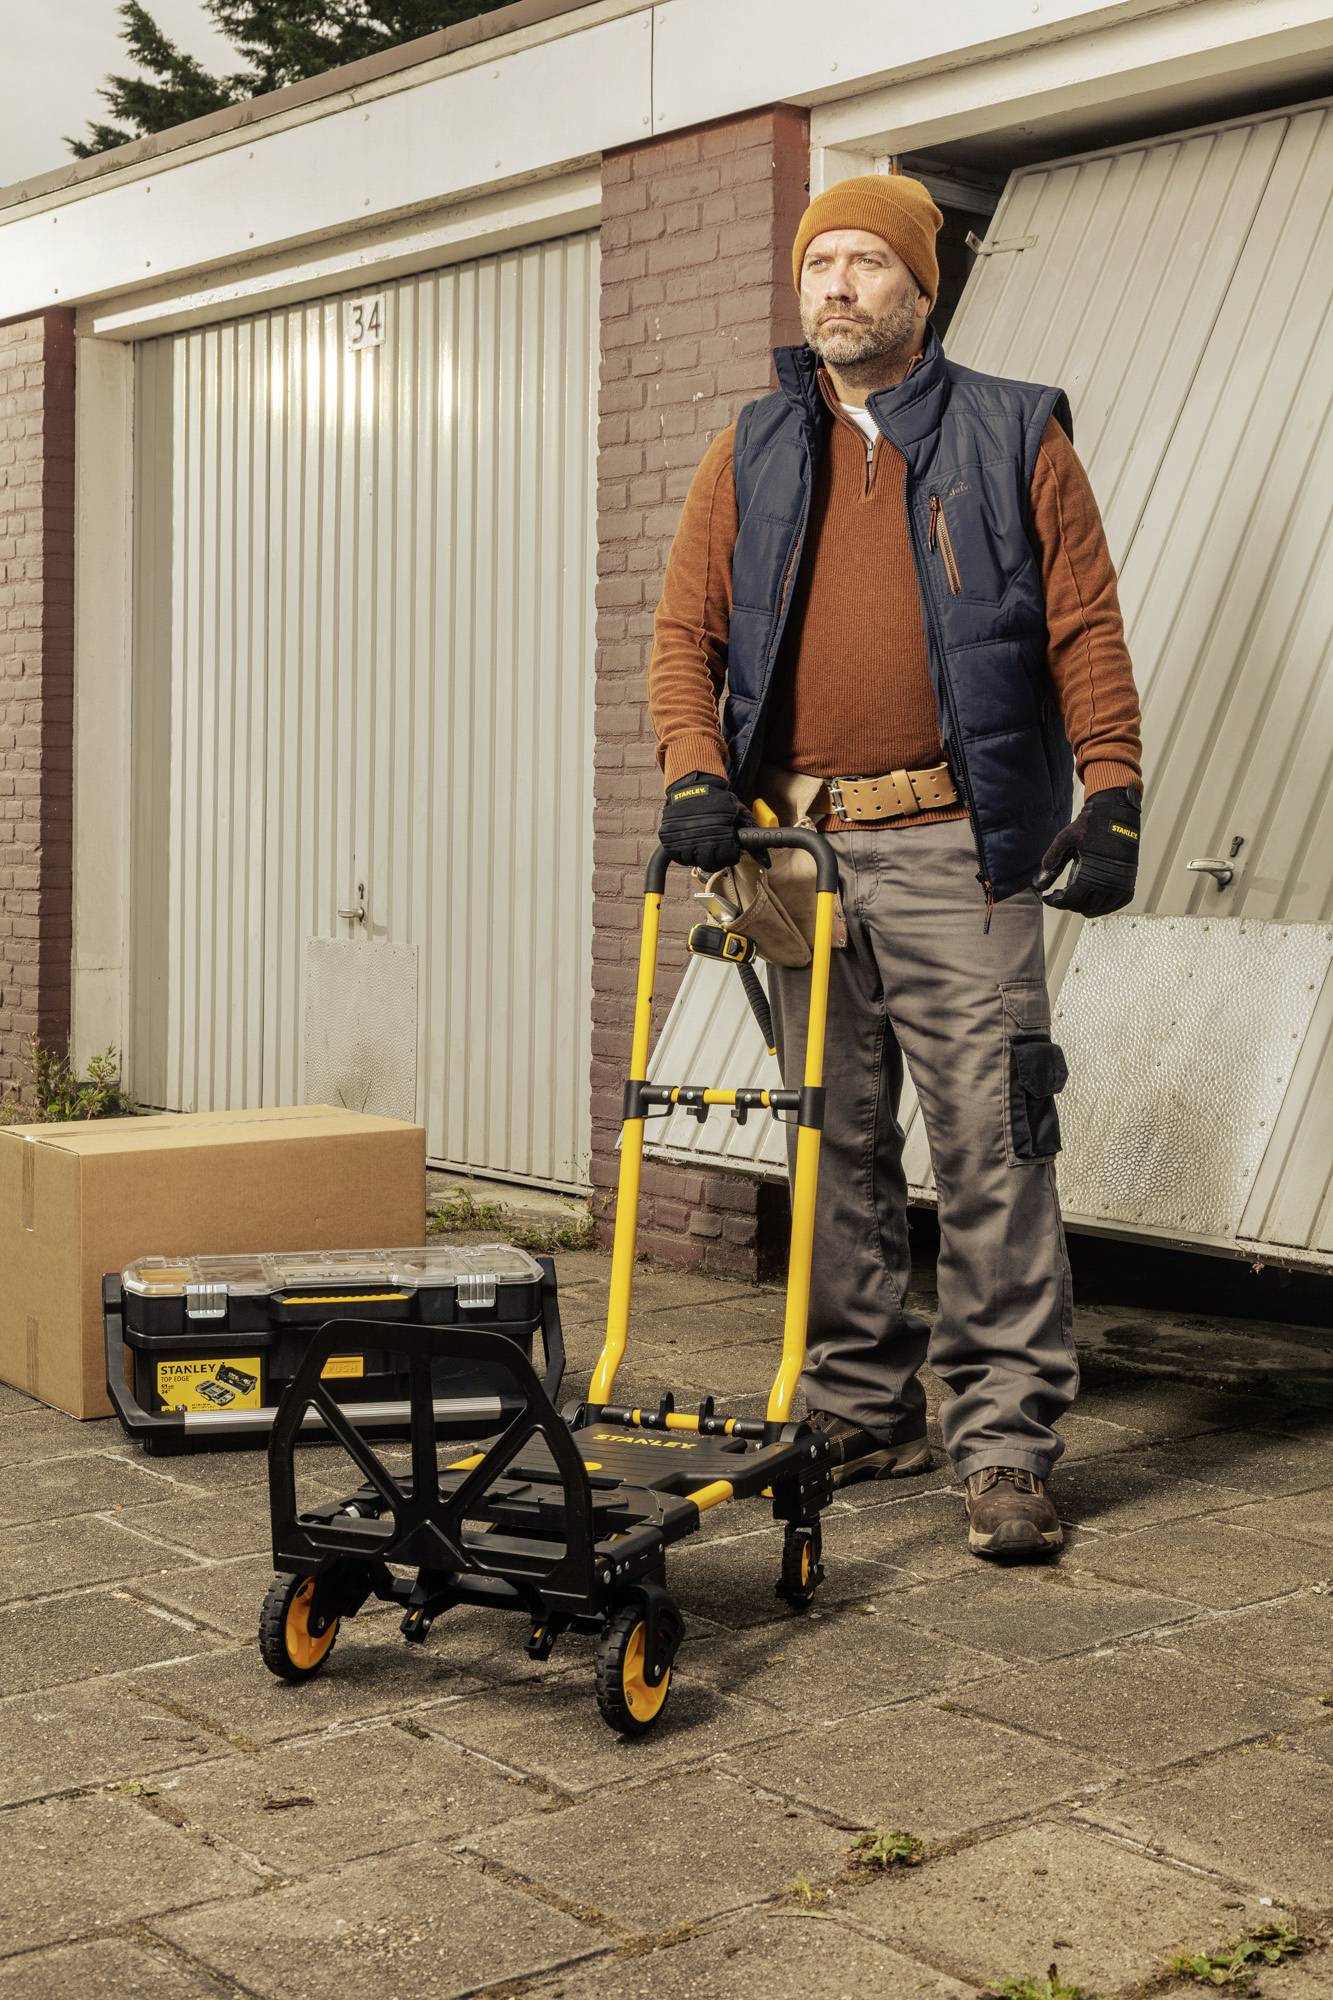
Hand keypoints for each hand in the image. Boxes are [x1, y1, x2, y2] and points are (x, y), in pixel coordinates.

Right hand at [658, 771, 752, 871]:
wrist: (693, 786)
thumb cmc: (718, 801)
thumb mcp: (739, 813)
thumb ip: (753, 835)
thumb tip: (766, 861)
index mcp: (720, 834)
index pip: (727, 859)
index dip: (731, 855)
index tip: (730, 850)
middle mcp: (700, 839)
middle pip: (710, 864)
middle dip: (716, 858)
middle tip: (716, 849)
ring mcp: (682, 840)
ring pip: (693, 861)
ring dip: (699, 855)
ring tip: (703, 843)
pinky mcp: (669, 838)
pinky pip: (677, 856)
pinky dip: (684, 853)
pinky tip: (691, 843)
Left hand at [1033, 785, 1140, 915]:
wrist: (1116, 812)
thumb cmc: (1091, 824)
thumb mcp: (1065, 839)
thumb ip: (1051, 861)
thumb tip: (1038, 884)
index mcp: (1092, 872)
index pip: (1071, 900)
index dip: (1056, 902)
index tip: (1048, 898)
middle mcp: (1109, 881)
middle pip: (1084, 907)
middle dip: (1068, 903)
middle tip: (1060, 895)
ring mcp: (1121, 883)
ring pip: (1100, 908)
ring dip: (1085, 906)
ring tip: (1074, 897)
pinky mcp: (1129, 880)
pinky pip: (1116, 903)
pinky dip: (1104, 905)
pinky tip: (1092, 898)